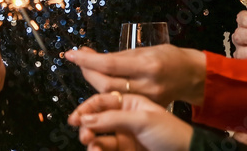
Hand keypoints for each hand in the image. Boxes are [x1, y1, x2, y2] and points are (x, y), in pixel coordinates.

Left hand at [65, 45, 205, 106]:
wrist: (192, 76)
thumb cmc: (170, 57)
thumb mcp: (146, 49)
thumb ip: (120, 56)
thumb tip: (91, 54)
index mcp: (147, 64)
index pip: (109, 63)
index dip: (87, 60)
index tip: (72, 54)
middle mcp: (147, 84)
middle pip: (106, 84)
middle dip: (87, 72)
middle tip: (79, 60)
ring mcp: (147, 99)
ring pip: (110, 96)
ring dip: (94, 83)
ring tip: (87, 69)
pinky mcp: (147, 108)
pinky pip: (120, 102)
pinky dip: (107, 93)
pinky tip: (102, 83)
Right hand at [68, 92, 192, 150]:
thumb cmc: (171, 132)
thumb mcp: (144, 120)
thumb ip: (115, 119)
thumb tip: (88, 118)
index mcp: (130, 103)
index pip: (102, 101)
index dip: (87, 108)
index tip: (75, 117)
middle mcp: (125, 118)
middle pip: (97, 119)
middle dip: (87, 126)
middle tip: (83, 134)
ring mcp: (124, 135)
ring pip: (99, 136)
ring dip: (92, 140)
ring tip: (92, 146)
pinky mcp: (125, 149)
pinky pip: (105, 148)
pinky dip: (98, 149)